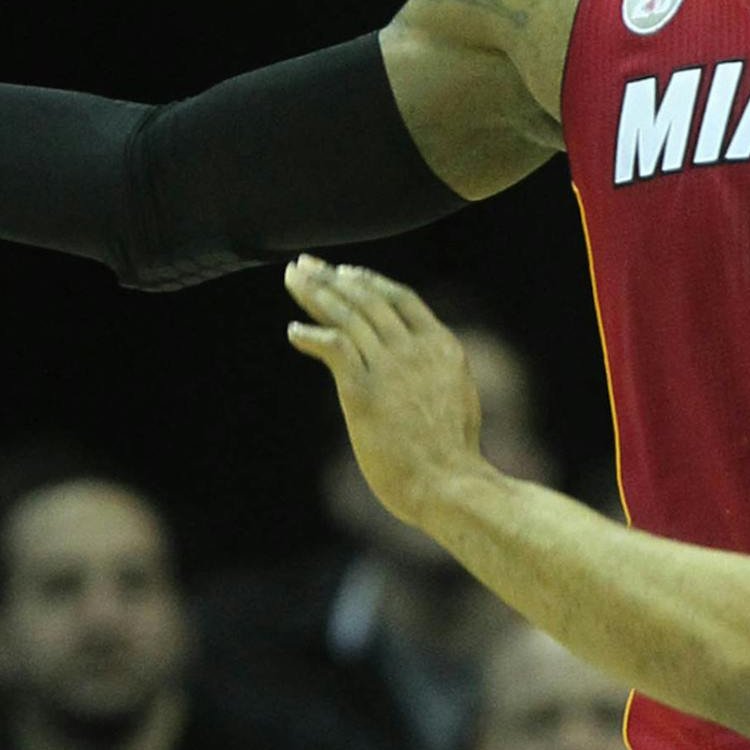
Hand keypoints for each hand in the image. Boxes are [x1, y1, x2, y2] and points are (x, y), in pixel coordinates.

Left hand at [283, 256, 488, 524]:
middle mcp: (416, 348)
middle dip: (332, 277)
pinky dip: (311, 335)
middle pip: (368, 298)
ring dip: (315, 294)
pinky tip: (294, 331)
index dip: (368, 280)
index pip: (400, 297)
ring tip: (292, 281)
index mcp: (442, 346)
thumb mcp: (457, 397)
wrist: (449, 484)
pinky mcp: (364, 391)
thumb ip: (435, 372)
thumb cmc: (452, 455)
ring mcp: (391, 367)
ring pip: (348, 315)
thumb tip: (421, 366)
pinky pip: (333, 347)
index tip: (343, 272)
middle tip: (304, 265)